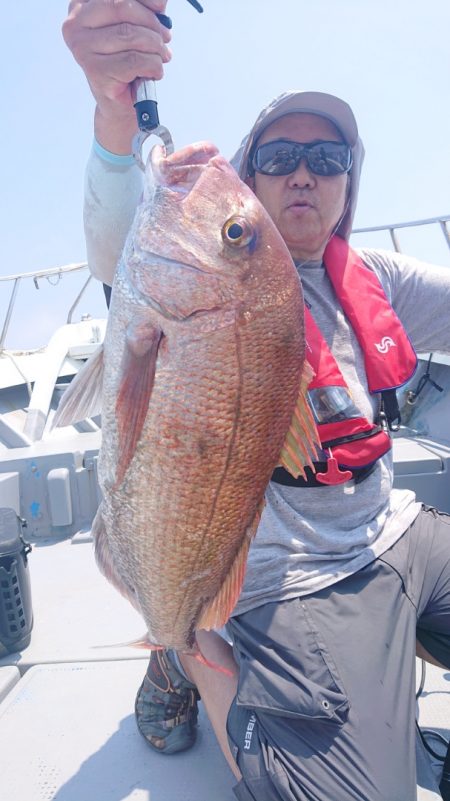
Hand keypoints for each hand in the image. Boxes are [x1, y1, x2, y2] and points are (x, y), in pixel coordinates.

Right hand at [62, 0, 171, 151]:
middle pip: (123, 7)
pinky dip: (154, 66)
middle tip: (165, 37)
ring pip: (131, 35)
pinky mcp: (96, 71)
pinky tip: (154, 72)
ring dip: (157, 47)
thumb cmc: (126, 58)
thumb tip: (159, 2)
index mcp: (81, 6)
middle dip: (152, 23)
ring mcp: (82, 48)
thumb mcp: (133, 26)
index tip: (160, 7)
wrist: (119, 101)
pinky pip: (135, 60)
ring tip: (163, 56)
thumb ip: (142, 9)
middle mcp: (75, 24)